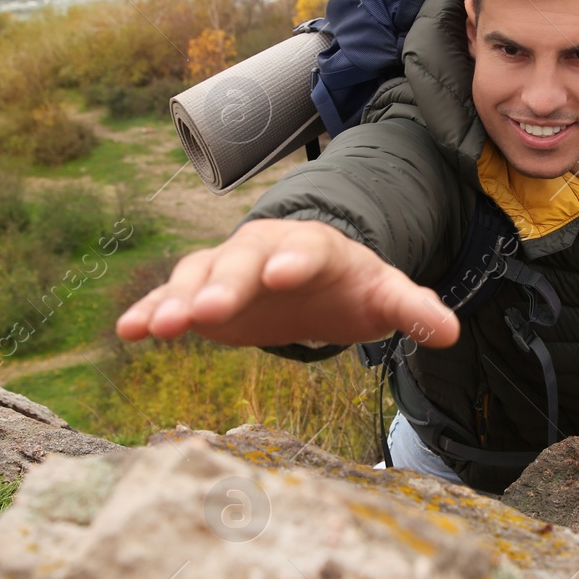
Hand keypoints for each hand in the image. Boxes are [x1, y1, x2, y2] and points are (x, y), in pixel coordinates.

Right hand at [114, 219, 459, 349]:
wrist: (312, 274)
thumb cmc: (351, 285)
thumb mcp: (385, 295)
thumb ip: (413, 309)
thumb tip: (450, 331)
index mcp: (315, 247)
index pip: (307, 250)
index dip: (297, 261)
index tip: (285, 275)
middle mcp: (264, 251)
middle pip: (242, 262)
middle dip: (224, 285)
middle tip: (208, 312)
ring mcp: (228, 269)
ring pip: (199, 277)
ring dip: (178, 300)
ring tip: (157, 326)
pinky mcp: (201, 294)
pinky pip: (172, 299)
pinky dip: (151, 311)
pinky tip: (128, 331)